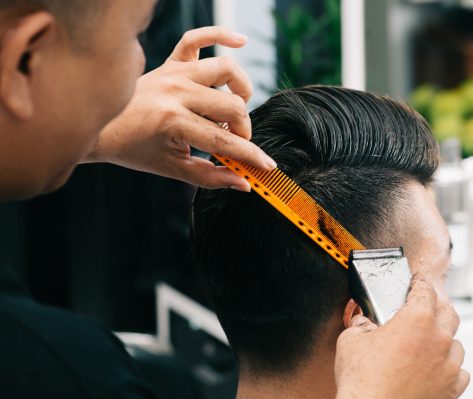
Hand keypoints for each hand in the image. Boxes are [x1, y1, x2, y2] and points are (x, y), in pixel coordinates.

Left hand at [84, 26, 275, 190]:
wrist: (99, 127)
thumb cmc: (134, 149)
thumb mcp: (173, 169)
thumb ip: (210, 177)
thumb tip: (244, 183)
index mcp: (173, 121)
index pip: (224, 139)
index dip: (249, 155)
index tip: (267, 166)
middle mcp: (175, 91)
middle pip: (232, 105)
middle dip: (242, 129)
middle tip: (234, 142)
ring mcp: (173, 72)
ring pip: (225, 70)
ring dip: (240, 90)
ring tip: (234, 109)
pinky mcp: (170, 62)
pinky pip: (197, 38)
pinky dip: (221, 34)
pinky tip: (241, 41)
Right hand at [329, 275, 469, 398]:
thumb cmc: (360, 379)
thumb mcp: (351, 339)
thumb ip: (362, 324)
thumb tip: (364, 323)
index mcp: (417, 318)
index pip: (425, 289)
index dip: (420, 283)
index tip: (417, 284)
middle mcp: (439, 338)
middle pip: (449, 313)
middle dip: (437, 308)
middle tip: (426, 312)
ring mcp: (449, 364)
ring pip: (456, 344)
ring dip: (444, 342)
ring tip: (429, 348)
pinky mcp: (453, 388)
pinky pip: (460, 373)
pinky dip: (450, 371)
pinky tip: (437, 373)